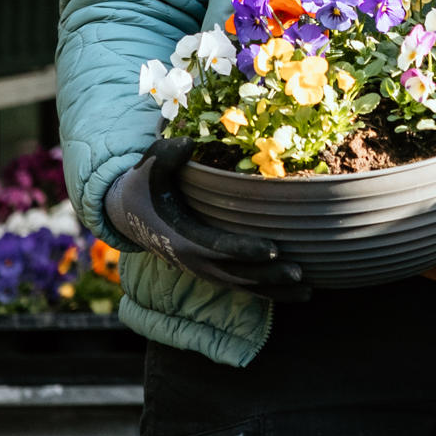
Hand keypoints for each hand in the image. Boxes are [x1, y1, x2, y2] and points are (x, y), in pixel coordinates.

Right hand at [105, 139, 307, 299]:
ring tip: (308, 292)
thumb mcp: (149, 166)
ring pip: (241, 285)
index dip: (245, 249)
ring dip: (273, 290)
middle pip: (235, 273)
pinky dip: (266, 291)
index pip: (217, 247)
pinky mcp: (209, 269)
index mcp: (180, 237)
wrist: (127, 211)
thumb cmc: (145, 184)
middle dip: (268, 275)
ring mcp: (201, 269)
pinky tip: (296, 292)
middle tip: (301, 273)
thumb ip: (166, 155)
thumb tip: (187, 143)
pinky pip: (240, 284)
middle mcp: (192, 260)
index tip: (274, 249)